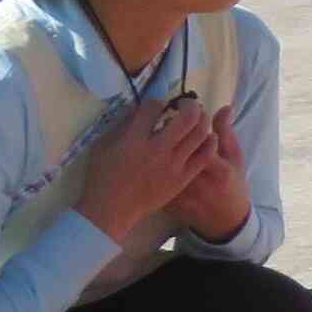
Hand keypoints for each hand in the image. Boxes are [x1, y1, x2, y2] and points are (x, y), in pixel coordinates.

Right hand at [80, 93, 214, 244]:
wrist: (111, 210)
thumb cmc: (102, 176)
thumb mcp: (102, 145)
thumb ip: (122, 125)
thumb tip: (139, 108)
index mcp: (135, 140)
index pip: (154, 107)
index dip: (157, 101)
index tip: (157, 104)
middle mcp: (158, 149)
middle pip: (187, 117)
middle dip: (189, 104)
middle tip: (186, 105)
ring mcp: (173, 165)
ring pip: (200, 134)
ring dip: (202, 120)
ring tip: (198, 118)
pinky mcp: (182, 178)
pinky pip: (204, 156)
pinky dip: (209, 142)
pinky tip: (207, 137)